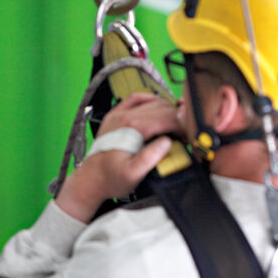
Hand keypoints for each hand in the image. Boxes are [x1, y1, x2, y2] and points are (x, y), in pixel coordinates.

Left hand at [56, 93, 183, 222]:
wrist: (91, 179)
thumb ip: (150, 159)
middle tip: (183, 135)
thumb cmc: (111, 179)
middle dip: (177, 120)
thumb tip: (167, 142)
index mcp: (132, 128)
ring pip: (153, 101)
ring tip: (173, 126)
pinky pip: (136, 98)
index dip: (181, 127)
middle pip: (162, 108)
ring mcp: (120, 114)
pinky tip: (157, 108)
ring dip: (167, 111)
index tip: (186, 138)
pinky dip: (150, 99)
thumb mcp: (132, 175)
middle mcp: (126, 117)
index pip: (167, 118)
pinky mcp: (116, 115)